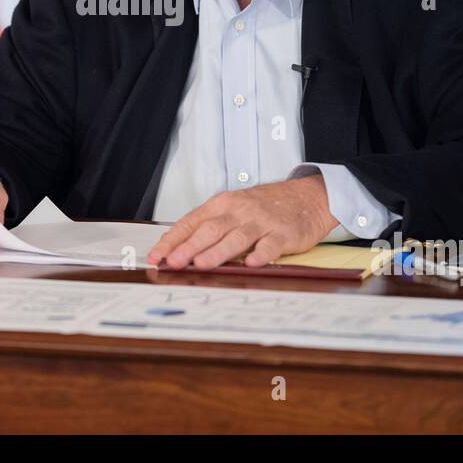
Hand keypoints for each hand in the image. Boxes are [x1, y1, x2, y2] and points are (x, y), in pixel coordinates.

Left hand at [146, 174, 336, 269]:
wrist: (306, 197)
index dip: (172, 240)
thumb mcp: (233, 209)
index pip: (191, 222)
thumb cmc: (264, 207)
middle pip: (210, 229)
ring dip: (218, 252)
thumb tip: (177, 249)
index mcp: (222, 205)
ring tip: (202, 265)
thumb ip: (208, 227)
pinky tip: (252, 263)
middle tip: (173, 262)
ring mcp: (261, 222)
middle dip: (189, 247)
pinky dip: (261, 254)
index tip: (156, 256)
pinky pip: (270, 244)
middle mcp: (239, 211)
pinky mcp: (282, 234)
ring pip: (236, 237)